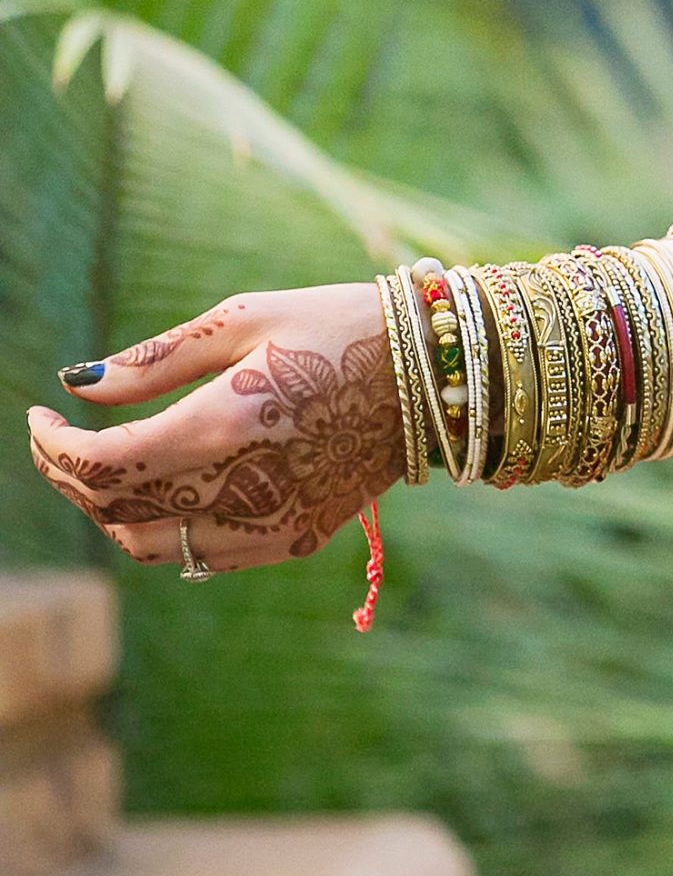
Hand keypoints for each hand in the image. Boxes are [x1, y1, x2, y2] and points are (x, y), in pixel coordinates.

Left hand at [26, 283, 401, 574]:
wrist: (431, 373)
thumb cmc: (335, 326)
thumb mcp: (242, 320)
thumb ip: (153, 361)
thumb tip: (74, 384)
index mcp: (220, 425)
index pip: (99, 466)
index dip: (51, 447)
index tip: (39, 418)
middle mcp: (241, 489)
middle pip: (114, 512)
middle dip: (68, 477)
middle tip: (57, 438)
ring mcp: (270, 524)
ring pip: (151, 548)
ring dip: (111, 513)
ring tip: (107, 465)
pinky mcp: (294, 538)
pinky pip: (202, 555)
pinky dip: (166, 530)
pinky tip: (169, 487)